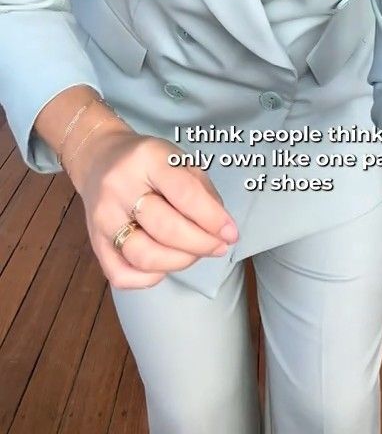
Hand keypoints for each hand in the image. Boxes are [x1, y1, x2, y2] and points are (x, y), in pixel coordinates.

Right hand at [71, 127, 238, 288]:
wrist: (99, 160)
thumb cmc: (147, 163)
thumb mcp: (177, 160)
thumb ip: (201, 190)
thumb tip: (222, 229)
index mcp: (147, 158)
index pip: (184, 193)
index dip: (212, 218)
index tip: (231, 233)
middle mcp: (120, 187)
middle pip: (165, 229)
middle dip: (201, 244)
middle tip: (219, 247)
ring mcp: (103, 218)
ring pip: (144, 256)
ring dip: (179, 262)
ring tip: (195, 253)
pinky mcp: (94, 242)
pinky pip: (122, 275)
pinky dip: (149, 278)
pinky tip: (164, 265)